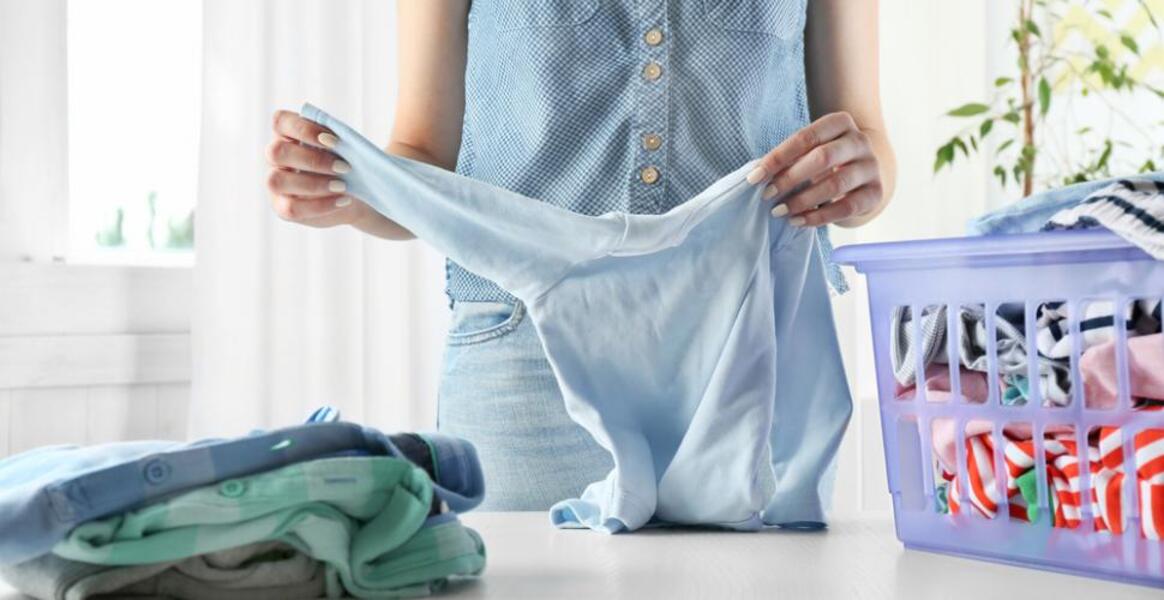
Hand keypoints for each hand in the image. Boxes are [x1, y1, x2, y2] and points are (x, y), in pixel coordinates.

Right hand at [265, 110, 372, 227]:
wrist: (355, 196)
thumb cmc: (346, 165)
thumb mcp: (344, 150)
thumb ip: (338, 142)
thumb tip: (342, 143)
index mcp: (287, 134)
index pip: (281, 121)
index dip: (305, 129)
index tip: (333, 140)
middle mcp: (276, 157)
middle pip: (276, 152)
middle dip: (313, 160)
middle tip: (344, 167)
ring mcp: (275, 183)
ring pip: (277, 181)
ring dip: (313, 184)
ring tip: (343, 186)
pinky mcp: (281, 207)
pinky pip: (291, 208)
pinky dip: (319, 205)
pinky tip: (342, 200)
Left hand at [745, 112, 883, 227]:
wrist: (863, 173)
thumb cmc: (827, 160)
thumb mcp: (811, 151)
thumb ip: (790, 158)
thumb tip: (758, 176)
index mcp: (840, 122)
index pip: (806, 137)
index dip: (778, 157)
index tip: (754, 177)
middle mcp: (860, 141)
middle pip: (823, 157)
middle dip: (790, 178)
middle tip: (767, 195)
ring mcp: (871, 167)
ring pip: (835, 184)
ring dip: (803, 200)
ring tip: (780, 211)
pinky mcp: (875, 193)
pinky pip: (846, 207)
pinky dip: (819, 217)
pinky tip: (798, 221)